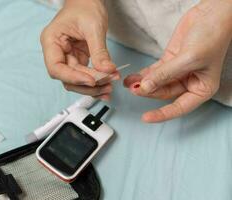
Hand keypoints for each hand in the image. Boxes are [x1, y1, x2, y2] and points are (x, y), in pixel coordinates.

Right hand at [40, 0, 118, 99]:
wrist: (88, 1)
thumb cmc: (85, 7)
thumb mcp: (93, 27)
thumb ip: (99, 51)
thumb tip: (107, 71)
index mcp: (51, 41)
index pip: (56, 68)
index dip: (73, 78)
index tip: (92, 81)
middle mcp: (56, 52)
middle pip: (67, 78)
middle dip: (87, 85)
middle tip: (107, 85)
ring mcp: (67, 58)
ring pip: (76, 81)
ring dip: (92, 87)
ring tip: (110, 87)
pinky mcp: (77, 60)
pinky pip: (84, 76)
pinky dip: (95, 82)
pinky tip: (106, 87)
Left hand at [124, 0, 231, 122]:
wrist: (212, 13)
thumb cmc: (212, 36)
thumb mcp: (189, 59)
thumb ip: (166, 74)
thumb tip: (146, 87)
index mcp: (201, 89)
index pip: (179, 108)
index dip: (162, 114)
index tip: (146, 117)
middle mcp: (189, 82)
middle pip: (164, 93)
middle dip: (148, 92)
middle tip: (134, 89)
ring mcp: (178, 72)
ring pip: (157, 83)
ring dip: (143, 84)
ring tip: (129, 83)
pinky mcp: (169, 61)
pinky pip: (154, 72)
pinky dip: (143, 74)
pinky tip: (133, 77)